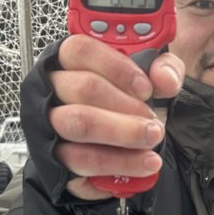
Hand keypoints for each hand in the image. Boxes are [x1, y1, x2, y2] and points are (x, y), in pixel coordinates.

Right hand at [49, 35, 184, 201]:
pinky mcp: (53, 158)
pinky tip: (140, 164)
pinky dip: (115, 164)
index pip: (81, 50)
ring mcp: (48, 124)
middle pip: (83, 88)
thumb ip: (164, 71)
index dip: (116, 67)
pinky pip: (80, 161)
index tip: (146, 88)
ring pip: (78, 125)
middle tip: (153, 123)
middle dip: (125, 107)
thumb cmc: (126, 107)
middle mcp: (52, 89)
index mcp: (69, 62)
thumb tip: (164, 79)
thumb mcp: (149, 81)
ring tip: (151, 143)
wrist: (116, 150)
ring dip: (121, 135)